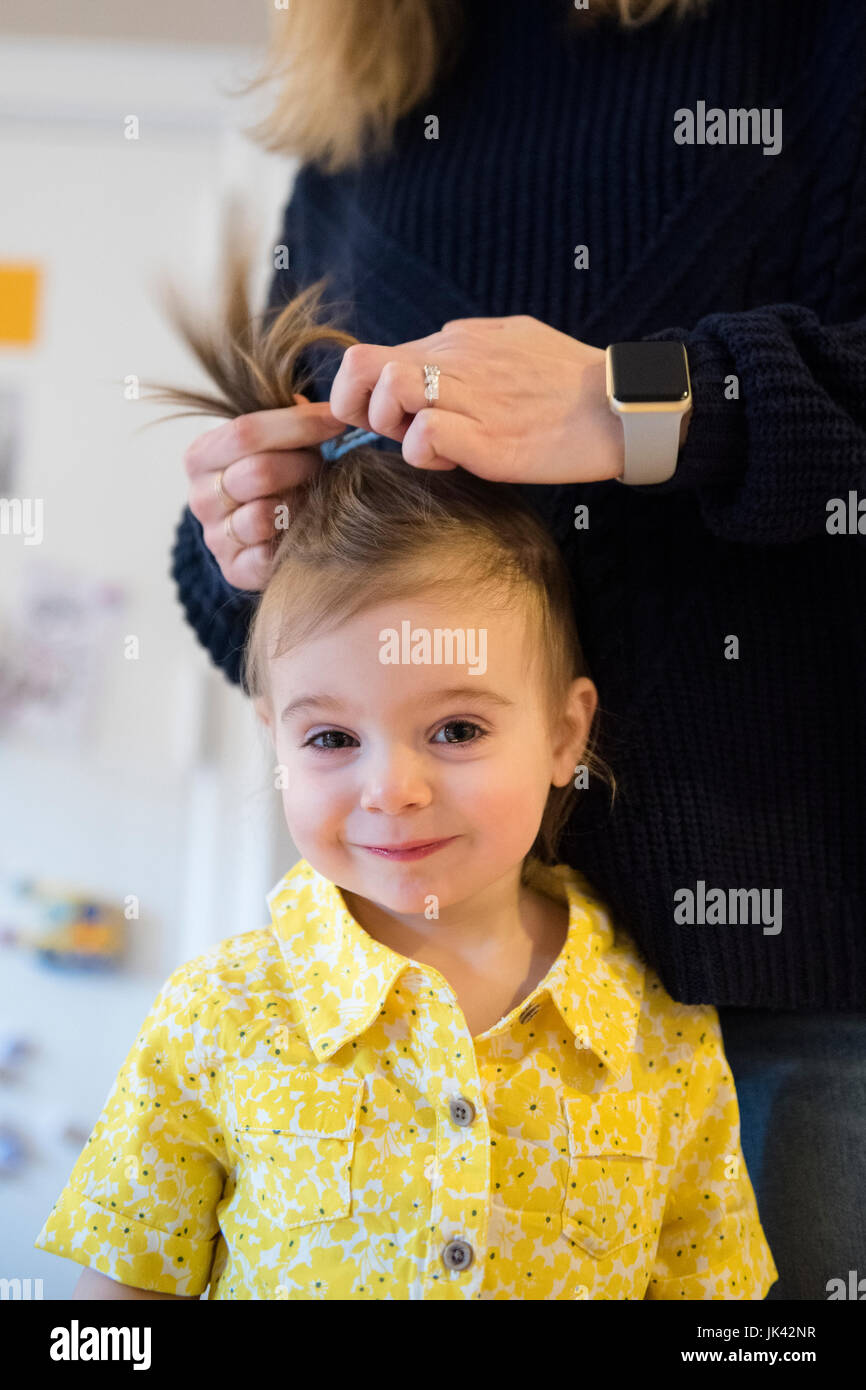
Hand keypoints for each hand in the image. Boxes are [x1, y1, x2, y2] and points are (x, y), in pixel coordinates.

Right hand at [183, 395, 346, 590]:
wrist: (257, 533)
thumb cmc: (271, 476)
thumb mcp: (271, 442)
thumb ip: (287, 420)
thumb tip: (315, 407)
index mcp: (201, 456)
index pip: (244, 432)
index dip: (297, 424)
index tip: (337, 422)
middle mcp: (200, 497)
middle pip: (258, 472)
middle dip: (303, 464)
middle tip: (323, 464)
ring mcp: (214, 537)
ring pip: (265, 515)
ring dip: (300, 503)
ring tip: (312, 496)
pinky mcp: (234, 569)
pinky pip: (269, 554)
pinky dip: (294, 540)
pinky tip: (304, 527)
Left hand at [328, 315, 626, 484]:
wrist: (622, 404)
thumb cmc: (571, 380)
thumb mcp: (514, 340)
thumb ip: (468, 344)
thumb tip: (434, 352)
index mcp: (456, 340)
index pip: (368, 355)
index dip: (357, 396)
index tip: (380, 421)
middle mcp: (455, 360)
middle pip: (361, 367)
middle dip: (358, 409)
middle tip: (395, 434)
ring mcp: (470, 398)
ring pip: (388, 393)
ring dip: (395, 430)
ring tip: (432, 447)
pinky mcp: (488, 439)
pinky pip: (425, 435)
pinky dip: (426, 455)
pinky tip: (456, 461)